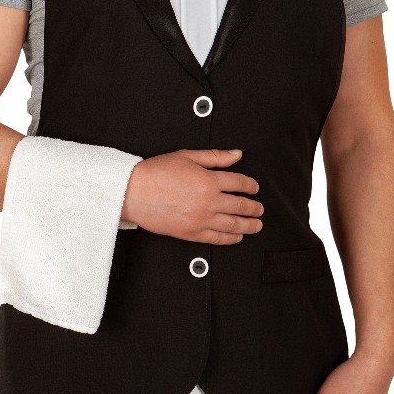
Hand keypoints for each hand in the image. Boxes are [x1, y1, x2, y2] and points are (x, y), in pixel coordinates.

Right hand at [122, 148, 263, 243]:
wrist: (133, 192)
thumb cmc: (155, 173)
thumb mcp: (187, 156)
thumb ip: (215, 157)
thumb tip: (236, 154)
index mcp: (208, 180)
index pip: (240, 182)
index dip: (251, 185)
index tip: (254, 187)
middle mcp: (209, 202)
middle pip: (241, 205)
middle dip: (254, 207)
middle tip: (260, 209)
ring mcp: (201, 219)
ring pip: (234, 225)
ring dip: (249, 225)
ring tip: (256, 225)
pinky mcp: (191, 233)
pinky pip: (218, 238)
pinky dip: (231, 238)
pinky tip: (237, 236)